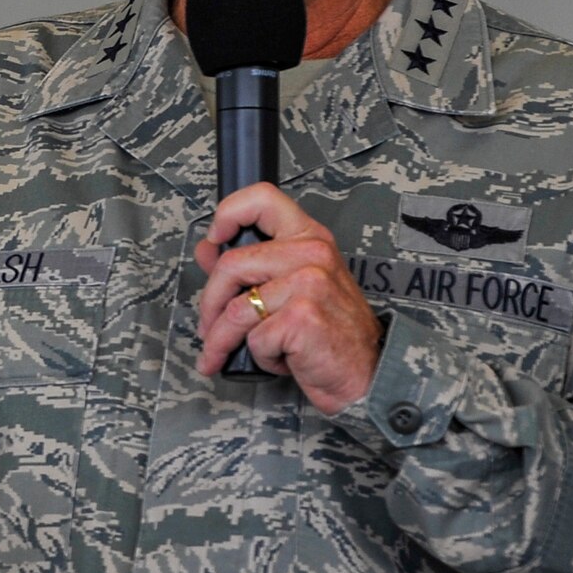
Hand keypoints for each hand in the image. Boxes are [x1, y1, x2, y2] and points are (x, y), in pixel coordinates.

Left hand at [193, 183, 381, 413]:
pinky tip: (279, 359)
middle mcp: (312, 253)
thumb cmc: (330, 332)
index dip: (227, 213)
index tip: (215, 239)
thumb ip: (250, 266)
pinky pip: (254, 338)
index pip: (262, 198)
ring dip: (223, 340)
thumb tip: (207, 249)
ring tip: (226, 353)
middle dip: (209, 304)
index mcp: (310, 237)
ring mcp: (309, 283)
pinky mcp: (302, 316)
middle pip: (231, 265)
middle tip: (209, 328)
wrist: (366, 374)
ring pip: (236, 308)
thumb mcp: (292, 289)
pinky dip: (260, 356)